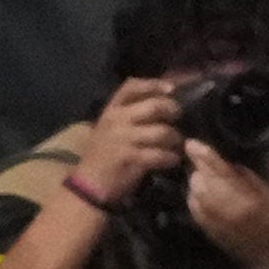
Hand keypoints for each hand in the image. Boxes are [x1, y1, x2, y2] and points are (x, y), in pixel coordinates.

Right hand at [83, 78, 189, 208]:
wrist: (88, 184)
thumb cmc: (103, 155)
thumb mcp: (110, 129)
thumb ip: (131, 115)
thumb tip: (162, 102)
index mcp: (111, 111)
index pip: (131, 87)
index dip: (154, 84)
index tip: (171, 89)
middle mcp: (116, 121)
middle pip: (155, 106)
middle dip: (173, 111)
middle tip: (179, 118)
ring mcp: (123, 139)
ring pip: (163, 131)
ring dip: (176, 139)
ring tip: (177, 145)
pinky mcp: (131, 158)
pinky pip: (161, 154)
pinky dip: (171, 157)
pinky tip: (172, 160)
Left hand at [182, 130, 268, 268]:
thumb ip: (257, 176)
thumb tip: (235, 160)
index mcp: (248, 197)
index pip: (218, 171)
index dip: (203, 155)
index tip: (192, 143)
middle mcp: (226, 208)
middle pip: (200, 181)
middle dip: (200, 169)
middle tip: (206, 162)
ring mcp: (214, 221)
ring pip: (194, 193)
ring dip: (197, 183)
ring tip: (205, 178)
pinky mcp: (207, 230)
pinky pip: (193, 207)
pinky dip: (195, 197)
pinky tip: (204, 195)